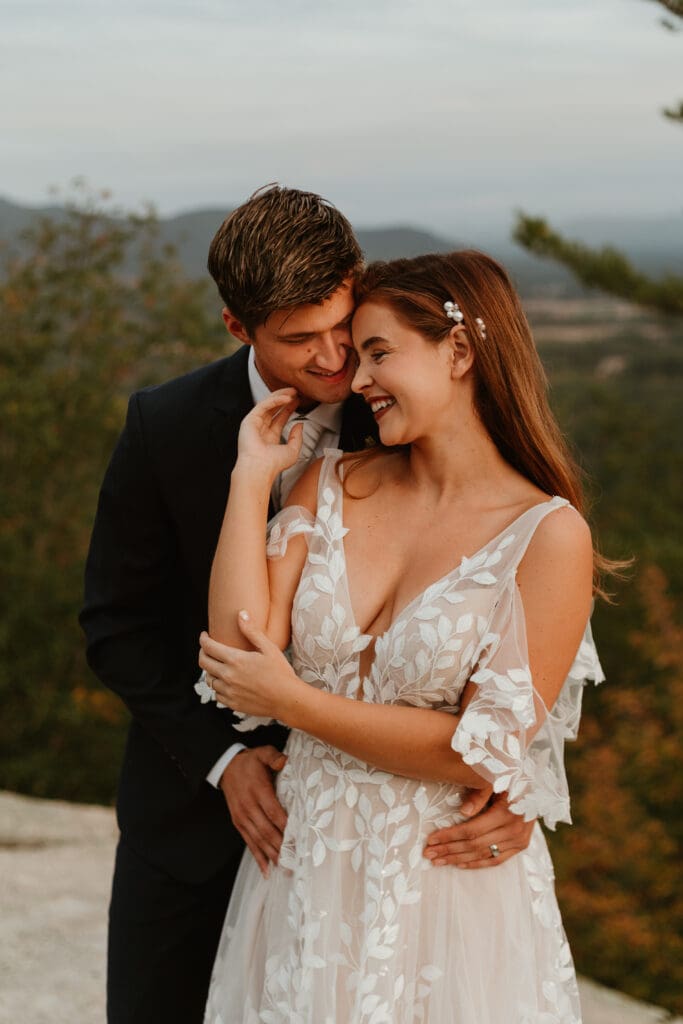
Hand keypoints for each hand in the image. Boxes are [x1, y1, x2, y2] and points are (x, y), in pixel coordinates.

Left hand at [199, 614, 303, 721]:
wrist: (287, 699)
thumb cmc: (281, 672)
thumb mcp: (269, 648)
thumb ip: (252, 631)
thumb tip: (241, 613)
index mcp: (236, 660)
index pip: (209, 647)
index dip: (203, 639)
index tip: (204, 635)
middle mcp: (228, 676)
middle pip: (204, 663)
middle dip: (203, 652)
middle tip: (207, 648)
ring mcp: (229, 692)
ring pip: (209, 680)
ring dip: (210, 671)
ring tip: (217, 666)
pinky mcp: (233, 704)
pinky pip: (217, 694)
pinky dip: (218, 687)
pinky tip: (226, 683)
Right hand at [220, 746, 287, 877]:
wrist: (225, 767)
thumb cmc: (249, 761)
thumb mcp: (262, 752)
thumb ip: (273, 756)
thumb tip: (285, 761)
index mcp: (257, 790)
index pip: (273, 811)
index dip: (285, 825)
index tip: (298, 837)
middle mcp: (248, 806)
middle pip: (266, 830)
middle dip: (281, 847)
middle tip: (295, 860)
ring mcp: (242, 816)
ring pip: (258, 839)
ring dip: (271, 855)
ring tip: (285, 868)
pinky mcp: (238, 822)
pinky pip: (248, 842)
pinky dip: (258, 856)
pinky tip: (267, 870)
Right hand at [236, 388, 302, 477]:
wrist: (260, 468)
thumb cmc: (274, 464)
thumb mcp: (292, 451)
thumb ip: (297, 437)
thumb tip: (300, 425)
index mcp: (270, 438)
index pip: (280, 418)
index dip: (289, 408)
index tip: (298, 401)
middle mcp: (261, 430)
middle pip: (273, 409)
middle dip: (285, 399)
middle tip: (296, 392)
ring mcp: (254, 424)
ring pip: (268, 404)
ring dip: (280, 396)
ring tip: (293, 391)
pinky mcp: (249, 420)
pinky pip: (263, 406)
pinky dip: (275, 400)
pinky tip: (286, 398)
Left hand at [423, 790, 535, 868]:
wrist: (537, 783)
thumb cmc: (511, 777)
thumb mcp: (497, 779)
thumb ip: (481, 793)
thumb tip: (463, 811)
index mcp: (507, 813)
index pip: (472, 830)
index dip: (449, 836)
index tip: (430, 839)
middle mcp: (515, 830)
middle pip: (475, 845)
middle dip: (448, 849)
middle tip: (428, 853)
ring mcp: (519, 840)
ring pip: (483, 855)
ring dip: (458, 859)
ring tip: (438, 860)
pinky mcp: (521, 846)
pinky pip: (496, 860)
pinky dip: (476, 863)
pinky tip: (459, 864)